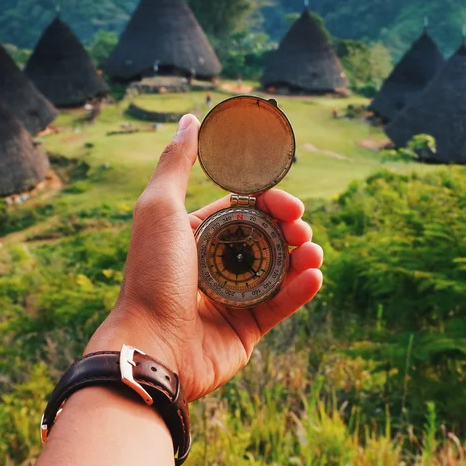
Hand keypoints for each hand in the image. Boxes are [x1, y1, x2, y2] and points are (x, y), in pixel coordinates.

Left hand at [86, 114, 323, 400]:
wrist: (151, 347)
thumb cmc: (151, 275)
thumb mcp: (159, 208)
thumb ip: (178, 162)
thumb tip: (190, 119)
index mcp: (194, 236)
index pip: (244, 209)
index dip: (270, 201)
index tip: (287, 203)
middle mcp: (214, 265)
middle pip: (267, 237)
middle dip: (291, 228)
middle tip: (301, 229)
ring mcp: (233, 298)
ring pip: (280, 270)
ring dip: (303, 256)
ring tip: (313, 253)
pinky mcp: (248, 330)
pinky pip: (282, 305)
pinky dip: (302, 289)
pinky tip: (315, 276)